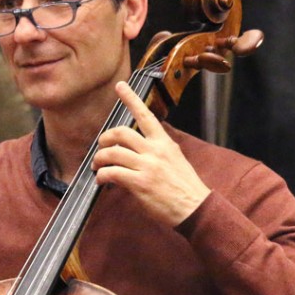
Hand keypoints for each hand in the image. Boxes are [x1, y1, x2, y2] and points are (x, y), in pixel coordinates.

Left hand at [91, 81, 210, 226]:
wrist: (196, 208)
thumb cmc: (185, 188)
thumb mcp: (176, 160)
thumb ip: (157, 151)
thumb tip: (137, 150)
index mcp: (164, 143)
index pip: (145, 115)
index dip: (131, 99)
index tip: (120, 86)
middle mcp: (155, 151)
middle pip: (121, 132)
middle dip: (105, 138)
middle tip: (101, 147)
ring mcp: (147, 166)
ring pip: (113, 152)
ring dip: (100, 159)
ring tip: (97, 166)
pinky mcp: (140, 183)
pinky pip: (112, 173)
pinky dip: (102, 175)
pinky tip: (102, 180)